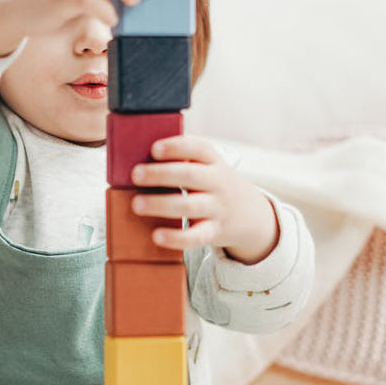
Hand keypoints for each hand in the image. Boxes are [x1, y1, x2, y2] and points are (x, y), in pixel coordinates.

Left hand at [131, 135, 279, 264]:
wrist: (250, 214)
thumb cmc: (214, 186)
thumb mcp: (208, 168)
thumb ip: (183, 162)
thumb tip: (140, 161)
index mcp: (214, 162)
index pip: (199, 148)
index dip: (177, 147)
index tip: (154, 148)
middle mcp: (218, 183)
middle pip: (190, 175)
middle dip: (161, 174)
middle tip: (135, 174)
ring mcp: (218, 208)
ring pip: (190, 205)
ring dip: (161, 204)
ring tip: (136, 204)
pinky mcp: (214, 232)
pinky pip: (196, 236)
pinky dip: (176, 237)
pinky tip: (157, 235)